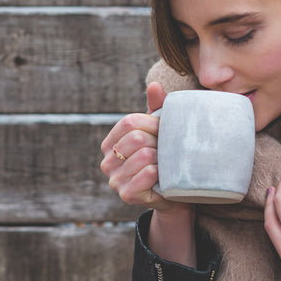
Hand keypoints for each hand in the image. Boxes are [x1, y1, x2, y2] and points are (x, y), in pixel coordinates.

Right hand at [100, 82, 186, 214]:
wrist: (174, 194)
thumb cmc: (164, 159)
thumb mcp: (158, 133)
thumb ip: (156, 108)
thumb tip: (154, 85)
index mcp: (109, 144)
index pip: (129, 122)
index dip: (152, 123)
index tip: (165, 131)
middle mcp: (107, 162)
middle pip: (136, 138)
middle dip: (158, 142)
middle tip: (168, 150)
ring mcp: (114, 180)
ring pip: (144, 155)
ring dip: (162, 158)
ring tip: (167, 163)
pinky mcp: (127, 195)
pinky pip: (147, 173)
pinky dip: (161, 172)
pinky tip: (164, 176)